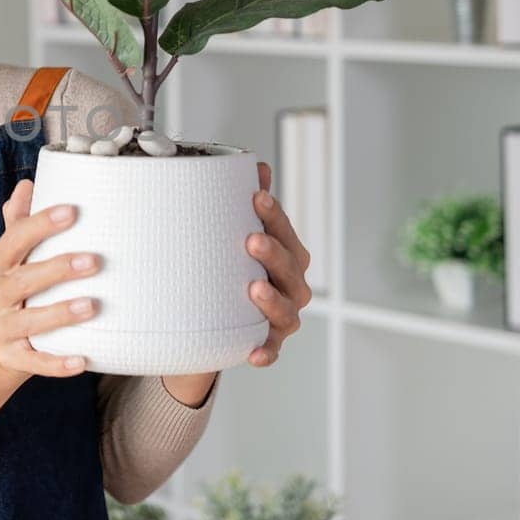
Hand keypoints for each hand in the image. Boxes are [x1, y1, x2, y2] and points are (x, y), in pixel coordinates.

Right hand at [0, 179, 100, 384]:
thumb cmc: (15, 293)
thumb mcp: (12, 258)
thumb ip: (18, 224)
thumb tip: (27, 184)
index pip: (14, 240)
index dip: (41, 225)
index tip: (72, 211)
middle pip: (21, 281)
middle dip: (57, 269)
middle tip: (94, 260)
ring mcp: (1, 330)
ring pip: (28, 322)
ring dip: (59, 313)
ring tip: (92, 305)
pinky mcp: (12, 360)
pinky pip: (35, 363)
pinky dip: (57, 364)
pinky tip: (82, 361)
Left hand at [245, 161, 312, 366]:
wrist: (225, 317)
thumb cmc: (241, 269)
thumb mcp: (245, 235)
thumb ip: (253, 204)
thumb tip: (257, 166)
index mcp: (289, 257)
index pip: (285, 232)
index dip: (274, 215)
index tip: (256, 196)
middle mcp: (293, 286)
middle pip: (290, 269)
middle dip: (273, 254)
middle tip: (251, 240)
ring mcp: (284, 316)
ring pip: (286, 310)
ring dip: (272, 300)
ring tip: (254, 289)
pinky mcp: (268, 343)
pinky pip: (270, 350)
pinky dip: (265, 352)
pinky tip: (253, 353)